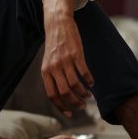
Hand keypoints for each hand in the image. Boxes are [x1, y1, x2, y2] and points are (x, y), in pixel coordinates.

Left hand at [41, 0, 93, 116]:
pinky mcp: (76, 54)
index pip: (52, 95)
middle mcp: (54, 68)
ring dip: (84, 93)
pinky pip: (84, 72)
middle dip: (75, 102)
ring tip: (88, 95)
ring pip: (76, 84)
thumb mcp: (48, 62)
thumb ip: (53, 77)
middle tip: (83, 105)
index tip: (70, 114)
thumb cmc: (54, 46)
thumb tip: (61, 95)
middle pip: (65, 92)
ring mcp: (65, 61)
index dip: (61, 107)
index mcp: (45, 72)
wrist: (57, 24)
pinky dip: (89, 80)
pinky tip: (92, 82)